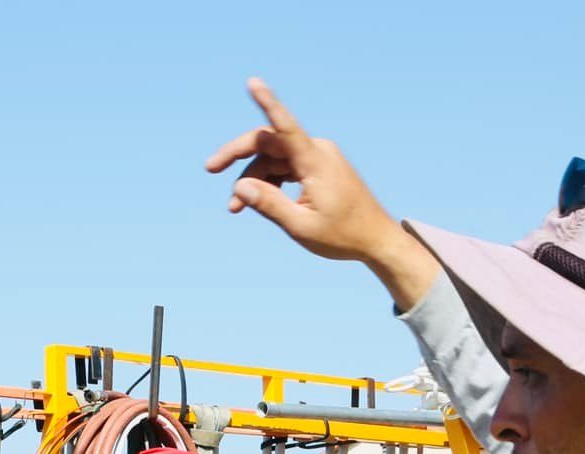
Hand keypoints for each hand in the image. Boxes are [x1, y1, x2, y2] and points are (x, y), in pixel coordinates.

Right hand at [206, 77, 438, 308]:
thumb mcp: (301, 226)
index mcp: (316, 162)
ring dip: (252, 178)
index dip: (267, 103)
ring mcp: (319, 157)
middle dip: (238, 155)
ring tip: (234, 208)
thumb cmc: (342, 235)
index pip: (286, 127)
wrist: (375, 239)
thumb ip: (269, 205)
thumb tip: (239, 187)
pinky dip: (268, 180)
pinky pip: (285, 166)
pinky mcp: (318, 167)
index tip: (252, 82)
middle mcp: (318, 151)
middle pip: (269, 141)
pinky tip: (255, 199)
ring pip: (273, 157)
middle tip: (209, 168)